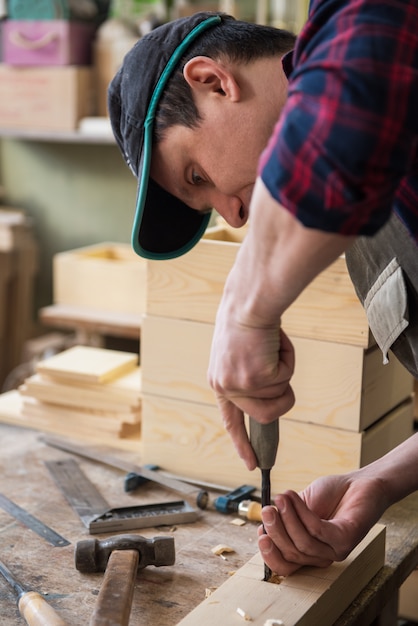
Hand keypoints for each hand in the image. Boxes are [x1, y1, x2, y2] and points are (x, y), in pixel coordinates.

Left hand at [208, 319, 294, 469]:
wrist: (248, 302)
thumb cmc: (248, 322)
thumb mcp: (242, 355)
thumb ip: (250, 377)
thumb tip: (272, 395)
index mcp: (219, 381)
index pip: (230, 421)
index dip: (242, 443)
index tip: (252, 464)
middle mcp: (224, 387)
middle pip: (265, 416)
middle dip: (283, 399)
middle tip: (281, 370)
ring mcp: (238, 385)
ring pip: (280, 397)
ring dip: (285, 372)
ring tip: (272, 347)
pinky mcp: (254, 378)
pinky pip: (287, 379)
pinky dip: (288, 359)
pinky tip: (274, 341)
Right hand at [258, 472, 388, 575]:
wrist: (359, 482)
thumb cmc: (331, 494)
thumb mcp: (299, 506)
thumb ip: (284, 517)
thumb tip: (262, 526)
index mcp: (309, 552)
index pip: (286, 566)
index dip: (270, 555)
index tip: (259, 534)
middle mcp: (322, 556)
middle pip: (292, 555)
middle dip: (276, 532)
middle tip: (267, 509)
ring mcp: (336, 550)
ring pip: (304, 543)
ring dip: (288, 518)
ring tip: (281, 497)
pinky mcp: (347, 538)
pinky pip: (318, 530)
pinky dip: (302, 513)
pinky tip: (294, 497)